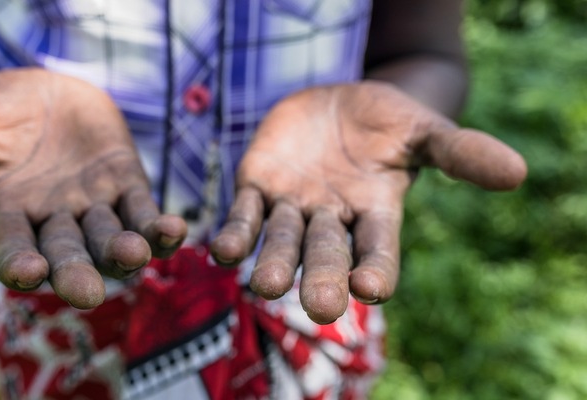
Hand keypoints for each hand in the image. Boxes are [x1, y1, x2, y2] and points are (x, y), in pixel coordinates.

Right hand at [0, 68, 186, 308]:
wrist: (40, 92)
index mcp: (11, 216)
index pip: (14, 249)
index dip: (18, 262)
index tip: (24, 274)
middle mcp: (54, 221)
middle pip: (67, 255)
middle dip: (76, 273)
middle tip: (86, 293)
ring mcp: (93, 206)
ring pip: (110, 238)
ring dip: (124, 251)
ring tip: (134, 255)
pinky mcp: (126, 185)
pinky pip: (144, 211)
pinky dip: (159, 225)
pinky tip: (174, 231)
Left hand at [210, 82, 525, 323]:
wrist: (338, 101)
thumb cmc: (389, 120)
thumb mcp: (424, 129)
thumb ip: (460, 152)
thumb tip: (517, 171)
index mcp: (375, 212)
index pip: (378, 249)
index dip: (376, 269)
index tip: (372, 290)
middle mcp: (331, 218)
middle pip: (325, 254)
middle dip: (321, 278)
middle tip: (318, 307)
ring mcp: (292, 205)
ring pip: (280, 241)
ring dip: (271, 264)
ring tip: (263, 285)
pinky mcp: (258, 185)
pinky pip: (243, 214)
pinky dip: (234, 233)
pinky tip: (221, 251)